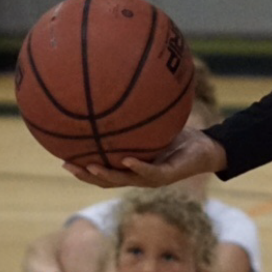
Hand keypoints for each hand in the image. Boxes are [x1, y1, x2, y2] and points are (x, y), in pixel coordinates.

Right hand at [65, 127, 226, 188]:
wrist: (207, 148)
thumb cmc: (180, 136)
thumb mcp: (154, 124)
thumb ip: (136, 116)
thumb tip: (119, 90)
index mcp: (131, 167)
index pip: (103, 172)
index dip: (83, 169)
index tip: (63, 158)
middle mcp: (138, 176)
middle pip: (106, 181)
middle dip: (86, 175)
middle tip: (67, 165)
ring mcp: (152, 178)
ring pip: (123, 181)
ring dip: (106, 175)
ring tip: (89, 167)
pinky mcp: (167, 175)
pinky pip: (149, 172)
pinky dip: (137, 167)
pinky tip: (126, 159)